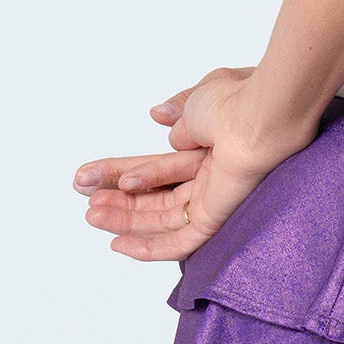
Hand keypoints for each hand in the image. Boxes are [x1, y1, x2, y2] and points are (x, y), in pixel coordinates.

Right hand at [73, 66, 280, 260]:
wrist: (259, 114)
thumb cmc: (236, 99)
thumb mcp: (200, 97)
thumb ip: (180, 110)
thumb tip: (159, 114)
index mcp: (206, 148)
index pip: (156, 169)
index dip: (121, 172)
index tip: (86, 175)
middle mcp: (210, 176)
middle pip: (154, 196)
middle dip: (118, 199)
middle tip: (84, 199)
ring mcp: (213, 199)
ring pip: (161, 219)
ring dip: (125, 219)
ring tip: (92, 215)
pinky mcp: (216, 217)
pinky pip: (180, 241)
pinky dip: (149, 247)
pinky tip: (119, 244)